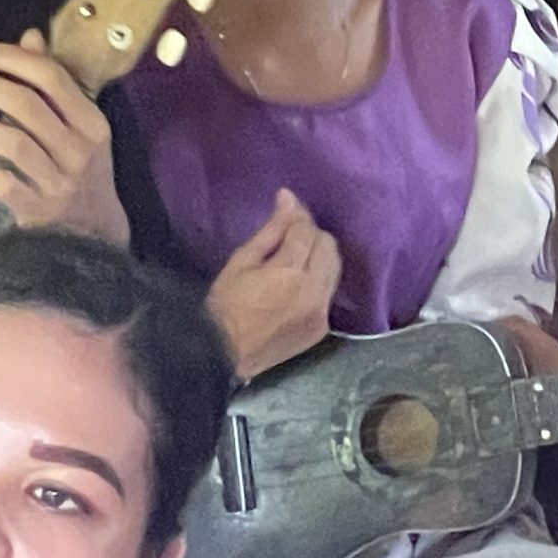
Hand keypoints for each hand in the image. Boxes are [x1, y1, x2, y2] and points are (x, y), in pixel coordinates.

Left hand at [0, 33, 126, 244]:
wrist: (93, 231)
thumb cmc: (81, 170)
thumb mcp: (78, 127)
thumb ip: (53, 84)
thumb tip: (30, 38)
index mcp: (92, 124)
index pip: (53, 79)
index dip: (15, 59)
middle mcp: (79, 150)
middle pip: (28, 105)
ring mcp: (58, 180)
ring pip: (11, 141)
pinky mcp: (36, 208)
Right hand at [206, 189, 339, 378]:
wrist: (222, 357)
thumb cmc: (224, 307)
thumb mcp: (239, 263)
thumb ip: (270, 231)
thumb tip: (288, 199)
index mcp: (290, 272)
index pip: (307, 231)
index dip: (298, 217)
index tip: (287, 207)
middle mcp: (314, 290)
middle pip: (328, 246)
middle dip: (311, 235)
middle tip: (288, 237)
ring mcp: (322, 311)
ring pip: (335, 268)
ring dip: (319, 257)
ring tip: (293, 259)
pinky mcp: (323, 327)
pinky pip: (329, 292)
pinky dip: (318, 281)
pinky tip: (298, 284)